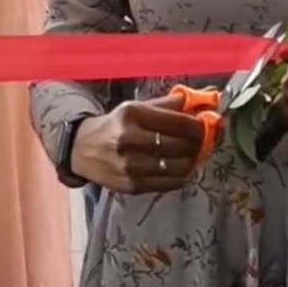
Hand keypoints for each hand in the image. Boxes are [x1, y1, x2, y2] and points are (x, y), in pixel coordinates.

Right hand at [71, 94, 205, 193]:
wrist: (83, 150)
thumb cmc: (116, 125)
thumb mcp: (137, 107)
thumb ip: (168, 105)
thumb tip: (201, 100)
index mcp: (133, 114)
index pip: (179, 122)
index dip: (199, 126)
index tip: (204, 125)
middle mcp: (130, 140)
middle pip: (182, 145)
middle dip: (199, 143)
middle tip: (202, 141)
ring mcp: (130, 166)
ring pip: (179, 167)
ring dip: (192, 161)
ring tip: (193, 154)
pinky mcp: (132, 186)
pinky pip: (170, 184)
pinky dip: (182, 176)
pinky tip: (182, 168)